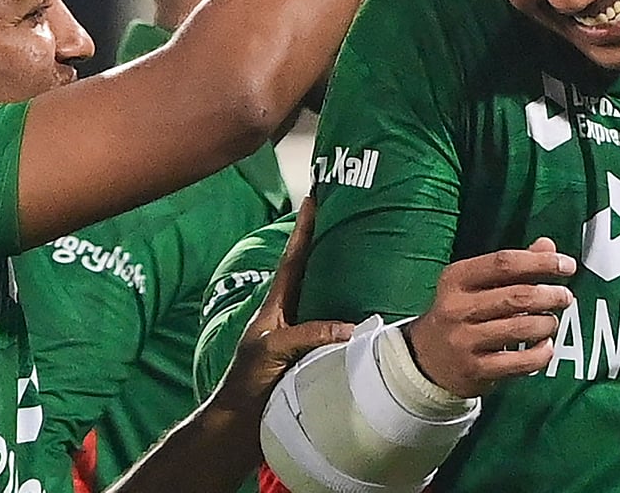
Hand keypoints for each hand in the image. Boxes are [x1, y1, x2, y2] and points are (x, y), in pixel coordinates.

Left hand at [211, 197, 354, 416]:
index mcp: (277, 305)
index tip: (312, 197)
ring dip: (347, 278)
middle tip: (349, 215)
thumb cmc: (248, 382)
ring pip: (329, 298)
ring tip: (370, 255)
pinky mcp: (317, 356)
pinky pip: (341, 330)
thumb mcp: (274, 350)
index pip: (294, 258)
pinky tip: (376, 315)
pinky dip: (357, 318)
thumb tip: (351, 327)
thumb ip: (308, 334)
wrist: (243, 423)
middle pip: (314, 272)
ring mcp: (305, 334)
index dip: (303, 228)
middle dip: (328, 243)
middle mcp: (293, 314)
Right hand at [403, 237, 575, 397]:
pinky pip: (520, 362)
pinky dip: (542, 353)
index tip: (567, 265)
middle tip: (565, 297)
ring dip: (547, 323)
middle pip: (516, 296)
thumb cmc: (460, 313)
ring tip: (550, 322)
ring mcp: (464, 340)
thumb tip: (547, 245)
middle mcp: (456, 307)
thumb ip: (512, 265)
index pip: (503, 263)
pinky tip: (545, 346)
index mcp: (456, 278)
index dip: (540, 262)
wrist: (426, 358)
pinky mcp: (475, 369)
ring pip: (522, 328)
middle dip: (550, 295)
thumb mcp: (475, 284)